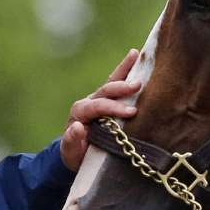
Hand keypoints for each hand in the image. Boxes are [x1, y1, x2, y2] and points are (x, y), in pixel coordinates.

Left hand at [60, 49, 141, 170]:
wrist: (76, 152)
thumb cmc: (76, 154)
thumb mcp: (71, 152)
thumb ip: (72, 141)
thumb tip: (77, 127)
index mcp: (80, 112)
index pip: (97, 106)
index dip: (113, 108)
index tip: (131, 112)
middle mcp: (89, 101)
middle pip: (105, 90)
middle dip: (121, 88)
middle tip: (137, 86)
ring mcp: (99, 98)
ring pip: (112, 80)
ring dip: (124, 69)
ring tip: (136, 55)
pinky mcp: (109, 99)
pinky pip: (118, 82)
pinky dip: (127, 69)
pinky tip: (137, 56)